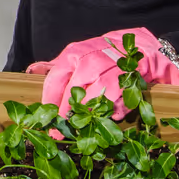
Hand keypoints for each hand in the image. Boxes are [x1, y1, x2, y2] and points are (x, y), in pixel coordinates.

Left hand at [28, 26, 178, 119]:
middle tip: (61, 130)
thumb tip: (32, 71)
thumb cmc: (108, 54)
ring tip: (83, 127)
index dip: (50, 100)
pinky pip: (118, 99)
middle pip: (75, 89)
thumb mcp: (80, 54)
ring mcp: (114, 68)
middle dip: (67, 112)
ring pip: (95, 96)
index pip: (57, 77)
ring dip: (88, 113)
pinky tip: (108, 117)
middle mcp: (93, 58)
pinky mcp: (133, 79)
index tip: (46, 117)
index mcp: (76, 52)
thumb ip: (57, 65)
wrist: (146, 49)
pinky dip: (112, 110)